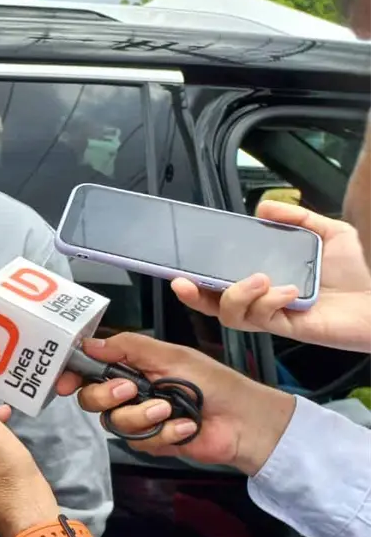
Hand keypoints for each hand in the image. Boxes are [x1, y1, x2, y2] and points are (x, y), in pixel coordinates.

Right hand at [54, 333, 296, 474]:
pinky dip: (164, 433)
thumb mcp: (169, 355)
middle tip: (129, 389)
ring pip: (114, 423)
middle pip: (91, 399)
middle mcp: (129, 392)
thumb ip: (128, 347)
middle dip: (106, 395)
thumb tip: (88, 343)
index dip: (72, 375)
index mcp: (131, 366)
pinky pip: (140, 441)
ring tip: (170, 410)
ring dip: (141, 416)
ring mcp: (139, 419)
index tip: (64, 382)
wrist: (244, 419)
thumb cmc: (212, 381)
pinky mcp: (152, 442)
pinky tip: (185, 427)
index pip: (90, 369)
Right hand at [172, 201, 370, 351]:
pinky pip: (262, 320)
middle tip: (183, 283)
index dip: (198, 274)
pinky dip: (269, 302)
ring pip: (231, 315)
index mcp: (266, 277)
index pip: (222, 278)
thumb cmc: (358, 273)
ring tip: (258, 278)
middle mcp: (263, 299)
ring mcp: (273, 315)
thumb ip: (297, 217)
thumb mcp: (329, 232)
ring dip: (235, 295)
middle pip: (213, 304)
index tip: (183, 265)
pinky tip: (290, 291)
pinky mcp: (287, 328)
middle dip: (193, 295)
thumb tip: (262, 207)